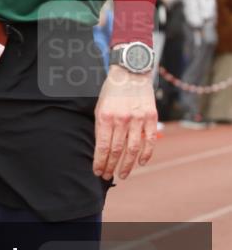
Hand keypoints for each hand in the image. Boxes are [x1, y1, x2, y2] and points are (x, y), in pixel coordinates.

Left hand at [93, 66, 157, 180]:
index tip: (98, 172)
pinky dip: (146, 154)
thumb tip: (100, 149)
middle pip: (117, 151)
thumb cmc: (112, 91)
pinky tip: (141, 162)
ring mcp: (137, 119)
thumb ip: (101, 127)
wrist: (130, 73)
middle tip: (108, 177)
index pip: (102, 146)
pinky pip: (149, 141)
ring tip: (123, 175)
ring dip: (128, 165)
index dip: (100, 162)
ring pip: (133, 149)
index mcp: (105, 116)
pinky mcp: (150, 117)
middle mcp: (121, 119)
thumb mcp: (100, 106)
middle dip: (111, 167)